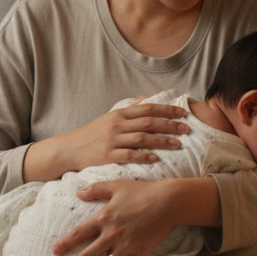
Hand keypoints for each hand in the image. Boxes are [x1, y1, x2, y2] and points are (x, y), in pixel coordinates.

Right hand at [23, 99, 189, 181]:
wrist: (69, 149)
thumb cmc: (93, 134)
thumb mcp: (111, 117)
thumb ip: (131, 108)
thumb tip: (151, 97)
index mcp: (119, 114)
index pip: (147, 108)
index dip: (167, 109)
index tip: (183, 112)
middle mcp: (116, 125)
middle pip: (148, 122)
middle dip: (169, 125)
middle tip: (186, 129)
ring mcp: (112, 140)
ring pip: (141, 138)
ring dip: (161, 141)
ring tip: (177, 144)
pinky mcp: (106, 156)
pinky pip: (128, 155)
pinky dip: (143, 156)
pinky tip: (155, 158)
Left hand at [52, 178, 183, 255]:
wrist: (168, 201)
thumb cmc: (142, 191)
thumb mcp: (116, 185)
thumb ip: (96, 189)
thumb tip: (78, 193)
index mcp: (104, 217)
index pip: (80, 233)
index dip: (66, 242)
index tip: (55, 252)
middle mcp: (112, 233)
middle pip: (89, 254)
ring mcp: (127, 244)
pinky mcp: (140, 251)